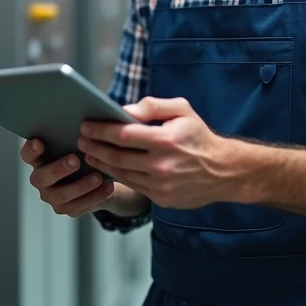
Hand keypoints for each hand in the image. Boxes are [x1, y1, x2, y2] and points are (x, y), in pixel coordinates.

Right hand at [20, 139, 146, 218]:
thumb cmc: (85, 153)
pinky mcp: (67, 209)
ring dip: (81, 185)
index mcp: (39, 159)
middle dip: (58, 169)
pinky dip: (95, 196)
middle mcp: (41, 178)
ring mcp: (52, 196)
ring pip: (62, 194)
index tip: (40, 142)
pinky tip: (108, 187)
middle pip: (42, 177)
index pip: (27, 155)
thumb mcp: (80, 143)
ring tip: (98, 177)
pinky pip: (79, 206)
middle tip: (75, 160)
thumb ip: (76, 135)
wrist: (99, 177)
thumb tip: (87, 122)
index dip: (31, 150)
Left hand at [79, 97, 234, 208]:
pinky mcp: (162, 199)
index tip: (86, 125)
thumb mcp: (182, 110)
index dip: (100, 130)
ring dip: (101, 162)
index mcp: (165, 140)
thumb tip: (123, 110)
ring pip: (121, 173)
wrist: (224, 171)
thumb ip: (152, 106)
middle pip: (116, 156)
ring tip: (90, 152)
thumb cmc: (199, 136)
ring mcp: (161, 185)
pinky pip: (133, 185)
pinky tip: (108, 166)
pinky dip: (117, 175)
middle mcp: (162, 165)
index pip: (123, 134)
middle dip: (94, 146)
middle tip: (81, 139)